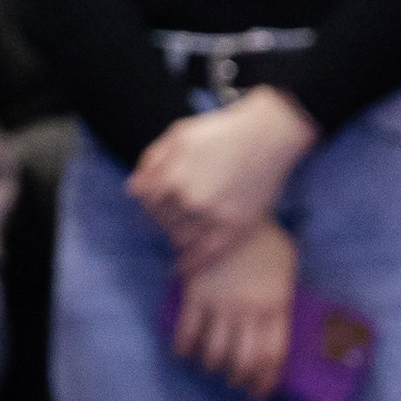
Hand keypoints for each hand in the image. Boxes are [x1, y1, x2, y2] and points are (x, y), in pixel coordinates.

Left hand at [130, 87, 315, 266]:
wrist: (268, 137)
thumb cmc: (222, 132)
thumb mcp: (179, 135)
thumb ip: (151, 160)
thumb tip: (132, 189)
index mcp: (172, 176)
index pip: (146, 201)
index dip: (150, 201)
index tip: (158, 201)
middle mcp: (189, 199)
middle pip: (162, 221)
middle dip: (164, 217)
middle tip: (175, 213)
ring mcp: (212, 216)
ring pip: (180, 239)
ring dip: (177, 236)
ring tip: (185, 229)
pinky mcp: (234, 228)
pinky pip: (206, 256)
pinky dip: (191, 264)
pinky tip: (184, 269)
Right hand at [170, 218, 296, 398]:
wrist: (228, 213)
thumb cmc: (263, 238)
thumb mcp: (287, 264)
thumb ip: (284, 294)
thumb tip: (282, 321)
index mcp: (275, 304)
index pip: (273, 355)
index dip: (266, 380)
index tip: (259, 392)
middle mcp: (249, 310)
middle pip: (244, 361)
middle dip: (239, 379)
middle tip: (235, 383)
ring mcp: (221, 304)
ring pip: (215, 352)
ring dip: (213, 366)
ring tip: (212, 367)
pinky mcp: (196, 294)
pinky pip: (187, 331)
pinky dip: (184, 348)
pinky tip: (183, 354)